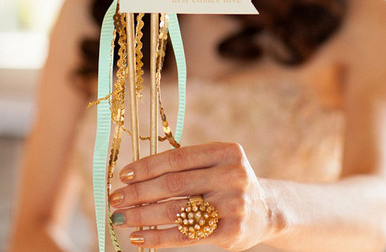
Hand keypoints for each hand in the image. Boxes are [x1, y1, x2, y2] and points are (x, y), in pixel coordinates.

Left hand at [109, 142, 271, 250]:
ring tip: (120, 217)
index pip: (178, 158)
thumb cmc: (228, 181)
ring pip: (176, 211)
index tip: (124, 174)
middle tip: (116, 198)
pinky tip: (139, 237)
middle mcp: (233, 175)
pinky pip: (185, 236)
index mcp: (227, 151)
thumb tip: (136, 174)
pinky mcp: (231, 232)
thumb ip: (185, 165)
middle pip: (174, 184)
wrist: (265, 210)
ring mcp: (234, 204)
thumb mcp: (216, 163)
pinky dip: (158, 237)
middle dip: (139, 192)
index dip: (148, 166)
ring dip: (142, 215)